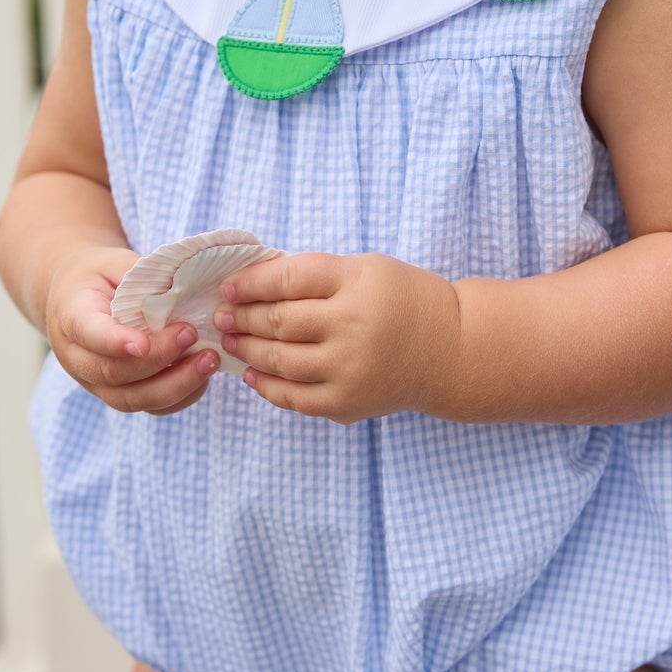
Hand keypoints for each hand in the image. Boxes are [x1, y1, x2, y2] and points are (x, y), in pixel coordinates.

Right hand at [46, 245, 218, 413]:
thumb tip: (182, 293)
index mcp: (70, 315)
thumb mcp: (114, 263)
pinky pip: (149, 407)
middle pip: (112, 373)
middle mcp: (76, 357)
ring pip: (132, 399)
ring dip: (175, 384)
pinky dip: (181, 396)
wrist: (79, 296)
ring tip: (209, 360)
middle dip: (157, 359)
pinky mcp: (119, 394)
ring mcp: (96, 383)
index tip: (142, 344)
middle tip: (192, 334)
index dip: (114, 342)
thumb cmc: (100, 276)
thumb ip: (141, 280)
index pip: (88, 333)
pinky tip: (203, 375)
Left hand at [212, 252, 461, 422]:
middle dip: (241, 317)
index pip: (287, 279)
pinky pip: (294, 397)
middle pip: (279, 321)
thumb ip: (315, 275)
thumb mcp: (366, 269)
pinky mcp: (348, 402)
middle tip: (220, 315)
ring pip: (280, 360)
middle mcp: (353, 325)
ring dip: (248, 350)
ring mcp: (350, 368)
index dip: (250, 282)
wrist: (451, 350)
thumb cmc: (403, 300)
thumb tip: (253, 281)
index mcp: (357, 283)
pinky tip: (253, 373)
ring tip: (231, 341)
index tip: (228, 286)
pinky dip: (267, 385)